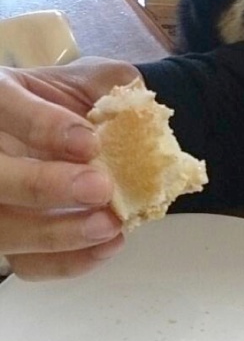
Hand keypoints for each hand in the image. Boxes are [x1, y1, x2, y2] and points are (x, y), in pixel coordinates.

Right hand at [0, 58, 140, 279]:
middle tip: (100, 188)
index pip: (7, 108)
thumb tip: (133, 105)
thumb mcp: (94, 78)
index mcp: (0, 96)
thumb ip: (111, 83)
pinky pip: (25, 262)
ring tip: (107, 226)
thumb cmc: (78, 101)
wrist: (78, 129)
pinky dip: (65, 261)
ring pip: (3, 225)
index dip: (44, 126)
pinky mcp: (10, 234)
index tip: (90, 142)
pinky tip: (105, 246)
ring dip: (55, 233)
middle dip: (43, 186)